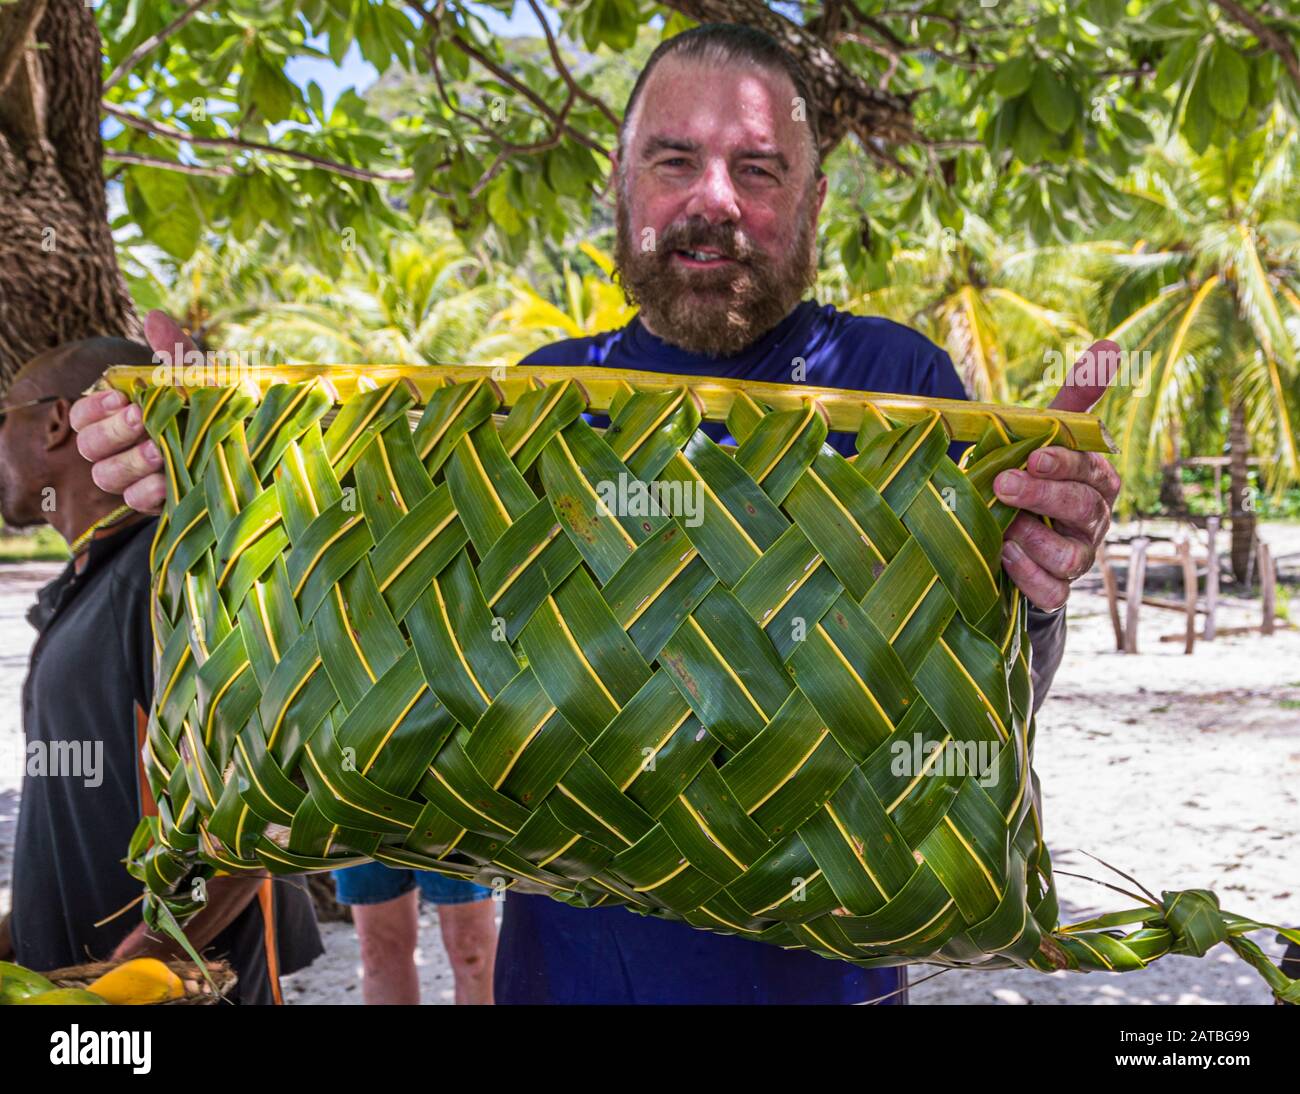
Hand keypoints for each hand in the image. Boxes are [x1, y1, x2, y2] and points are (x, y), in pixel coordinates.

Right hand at [71, 311, 200, 513]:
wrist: (254, 443)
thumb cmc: (217, 406)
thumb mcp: (201, 377)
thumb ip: (175, 351)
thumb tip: (155, 317)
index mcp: (119, 417)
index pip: (82, 416)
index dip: (93, 408)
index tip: (121, 397)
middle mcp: (119, 448)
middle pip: (89, 447)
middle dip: (111, 433)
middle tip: (141, 420)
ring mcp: (136, 478)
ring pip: (106, 477)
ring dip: (128, 462)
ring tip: (157, 451)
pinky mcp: (157, 502)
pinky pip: (135, 503)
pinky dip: (146, 492)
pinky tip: (166, 482)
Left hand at [994, 340, 1122, 611]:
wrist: (1010, 542)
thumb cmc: (1031, 479)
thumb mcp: (1046, 438)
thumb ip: (1075, 399)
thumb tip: (1112, 345)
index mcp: (1095, 480)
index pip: (1090, 469)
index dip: (1064, 463)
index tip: (1032, 455)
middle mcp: (1093, 520)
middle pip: (1083, 508)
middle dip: (1043, 495)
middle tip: (1002, 484)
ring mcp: (1078, 558)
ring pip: (1072, 555)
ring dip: (1036, 540)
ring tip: (1004, 528)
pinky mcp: (1056, 590)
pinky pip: (1053, 592)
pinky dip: (1030, 578)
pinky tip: (1005, 558)